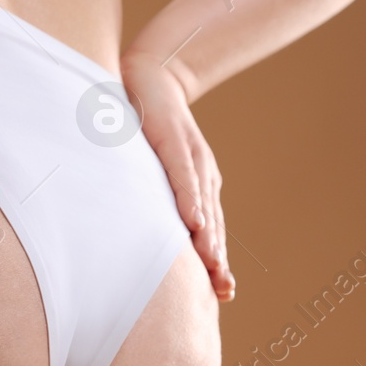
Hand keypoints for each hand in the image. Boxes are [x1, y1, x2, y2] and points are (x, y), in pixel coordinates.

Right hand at [121, 49, 234, 300]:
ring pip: (202, 204)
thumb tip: (141, 231)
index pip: (210, 227)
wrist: (149, 73)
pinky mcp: (173, 140)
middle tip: (224, 291)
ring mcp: (190, 156)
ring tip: (214, 267)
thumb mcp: (153, 166)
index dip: (216, 259)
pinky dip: (189, 200)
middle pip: (212, 223)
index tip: (224, 292)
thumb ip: (154, 196)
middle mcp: (202, 173)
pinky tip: (194, 222)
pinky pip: (183, 175)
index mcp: (199, 183)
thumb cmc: (147, 123)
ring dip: (208, 237)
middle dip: (217, 258)